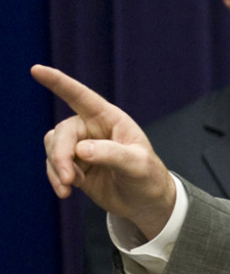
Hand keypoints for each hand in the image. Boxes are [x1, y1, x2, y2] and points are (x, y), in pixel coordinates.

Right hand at [32, 65, 175, 239]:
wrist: (145, 203)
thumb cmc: (148, 177)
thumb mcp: (138, 165)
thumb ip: (112, 155)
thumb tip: (81, 149)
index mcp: (111, 119)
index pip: (82, 97)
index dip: (59, 82)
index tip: (37, 70)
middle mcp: (93, 129)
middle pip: (63, 132)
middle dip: (60, 155)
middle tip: (68, 179)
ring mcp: (82, 147)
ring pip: (53, 147)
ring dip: (57, 168)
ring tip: (70, 187)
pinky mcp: (74, 165)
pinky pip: (53, 165)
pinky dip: (55, 178)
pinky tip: (66, 192)